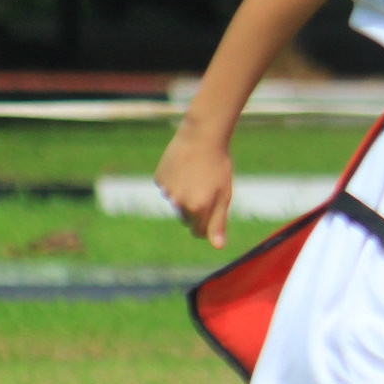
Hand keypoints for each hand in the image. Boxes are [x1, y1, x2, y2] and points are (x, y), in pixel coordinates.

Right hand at [155, 122, 235, 248]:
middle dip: (196, 209)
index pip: (198, 232)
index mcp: (198, 208)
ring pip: (177, 202)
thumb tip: (217, 246)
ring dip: (185, 194)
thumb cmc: (218, 166)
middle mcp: (179, 203)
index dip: (207, 224)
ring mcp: (167, 190)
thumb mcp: (224, 195)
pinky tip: (184, 168)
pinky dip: (175, 182)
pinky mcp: (159, 179)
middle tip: (207, 187)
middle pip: (187, 217)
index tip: (213, 210)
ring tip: (196, 175)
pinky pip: (168, 187)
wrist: (202, 136)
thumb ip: (218, 222)